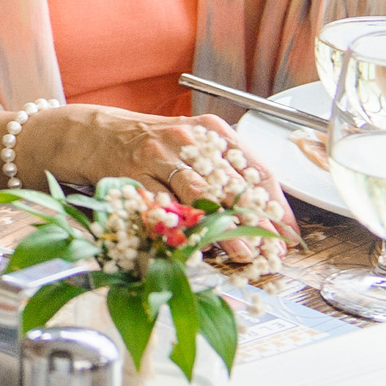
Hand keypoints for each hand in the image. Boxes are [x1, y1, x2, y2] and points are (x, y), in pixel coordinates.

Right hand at [40, 104, 300, 260]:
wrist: (96, 133)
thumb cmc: (152, 143)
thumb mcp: (193, 144)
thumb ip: (225, 171)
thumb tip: (264, 214)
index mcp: (212, 131)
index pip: (257, 169)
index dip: (278, 205)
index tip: (289, 233)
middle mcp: (189, 139)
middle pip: (234, 185)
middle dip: (257, 223)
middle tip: (271, 251)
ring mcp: (159, 156)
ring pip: (202, 197)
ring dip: (226, 230)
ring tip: (243, 254)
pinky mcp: (134, 174)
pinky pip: (163, 206)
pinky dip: (182, 229)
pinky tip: (196, 247)